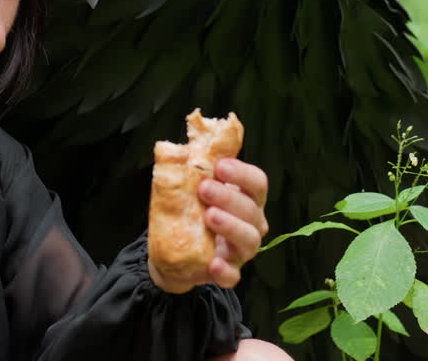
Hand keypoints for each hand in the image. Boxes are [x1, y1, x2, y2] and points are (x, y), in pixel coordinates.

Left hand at [148, 157, 269, 292]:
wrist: (175, 249)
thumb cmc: (191, 211)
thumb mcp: (190, 190)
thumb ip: (190, 173)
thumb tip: (171, 151)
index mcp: (246, 199)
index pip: (257, 183)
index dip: (242, 173)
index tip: (220, 165)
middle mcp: (251, 224)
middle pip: (252, 210)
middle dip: (229, 197)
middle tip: (204, 188)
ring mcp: (241, 250)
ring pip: (250, 240)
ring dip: (231, 226)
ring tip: (209, 216)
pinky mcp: (228, 272)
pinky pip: (233, 275)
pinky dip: (225, 270)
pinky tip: (213, 263)